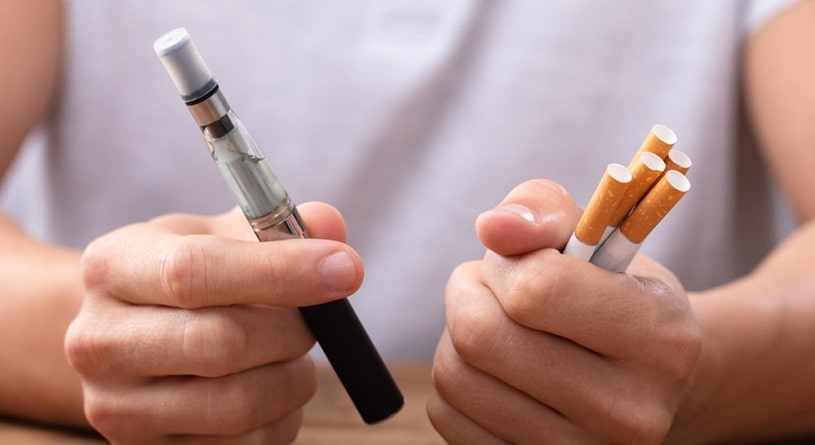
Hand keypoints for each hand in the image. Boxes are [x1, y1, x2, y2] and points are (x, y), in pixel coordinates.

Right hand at [64, 203, 363, 443]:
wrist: (132, 342)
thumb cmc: (187, 279)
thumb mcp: (217, 236)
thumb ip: (276, 227)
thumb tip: (330, 228)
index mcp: (112, 267)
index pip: (194, 272)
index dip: (282, 271)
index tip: (347, 269)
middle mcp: (98, 341)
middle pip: (221, 344)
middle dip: (293, 330)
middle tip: (316, 319)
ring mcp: (117, 409)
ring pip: (238, 404)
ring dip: (292, 377)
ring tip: (291, 353)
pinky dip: (281, 416)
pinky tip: (270, 385)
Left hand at [428, 180, 701, 443]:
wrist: (646, 385)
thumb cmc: (613, 297)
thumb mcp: (598, 236)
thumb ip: (543, 209)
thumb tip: (492, 227)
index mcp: (660, 339)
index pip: (535, 289)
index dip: (507, 262)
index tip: (519, 261)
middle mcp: (630, 412)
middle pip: (481, 337)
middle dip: (469, 294)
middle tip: (492, 288)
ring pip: (455, 378)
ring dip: (457, 336)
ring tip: (497, 326)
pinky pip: (447, 416)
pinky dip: (456, 381)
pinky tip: (493, 370)